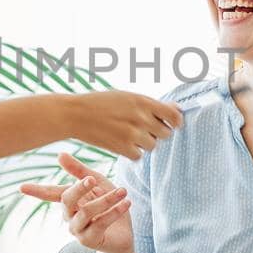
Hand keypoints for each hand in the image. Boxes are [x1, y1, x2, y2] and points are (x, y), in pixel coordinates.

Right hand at [20, 152, 133, 252]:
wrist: (123, 233)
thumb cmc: (109, 205)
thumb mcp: (98, 184)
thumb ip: (80, 171)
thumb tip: (59, 154)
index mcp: (69, 201)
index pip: (50, 193)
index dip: (37, 190)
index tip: (21, 187)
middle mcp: (69, 216)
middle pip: (67, 199)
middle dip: (79, 187)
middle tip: (92, 179)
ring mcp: (78, 230)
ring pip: (87, 212)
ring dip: (107, 200)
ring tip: (123, 191)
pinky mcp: (90, 241)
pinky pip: (101, 223)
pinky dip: (115, 211)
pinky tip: (126, 203)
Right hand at [64, 91, 183, 159]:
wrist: (76, 114)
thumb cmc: (103, 103)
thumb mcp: (128, 97)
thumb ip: (152, 105)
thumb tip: (177, 109)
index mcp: (143, 101)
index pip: (174, 116)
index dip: (175, 122)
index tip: (170, 123)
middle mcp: (141, 118)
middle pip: (165, 134)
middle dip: (157, 132)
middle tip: (142, 127)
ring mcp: (132, 134)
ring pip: (152, 146)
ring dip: (143, 142)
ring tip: (128, 133)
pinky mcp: (122, 148)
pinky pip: (138, 155)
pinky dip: (132, 152)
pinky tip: (121, 142)